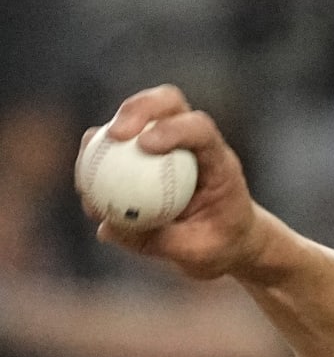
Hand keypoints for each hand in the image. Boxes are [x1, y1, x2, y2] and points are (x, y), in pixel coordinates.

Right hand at [75, 85, 266, 279]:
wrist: (226, 242)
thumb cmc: (219, 246)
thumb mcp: (197, 254)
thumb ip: (159, 241)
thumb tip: (107, 227)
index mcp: (219, 162)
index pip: (201, 129)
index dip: (173, 129)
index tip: (145, 146)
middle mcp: (195, 143)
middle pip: (168, 103)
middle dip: (139, 108)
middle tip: (115, 135)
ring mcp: (169, 142)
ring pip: (138, 116)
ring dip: (109, 130)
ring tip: (88, 155)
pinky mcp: (146, 154)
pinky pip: (118, 146)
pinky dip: (98, 155)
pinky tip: (84, 181)